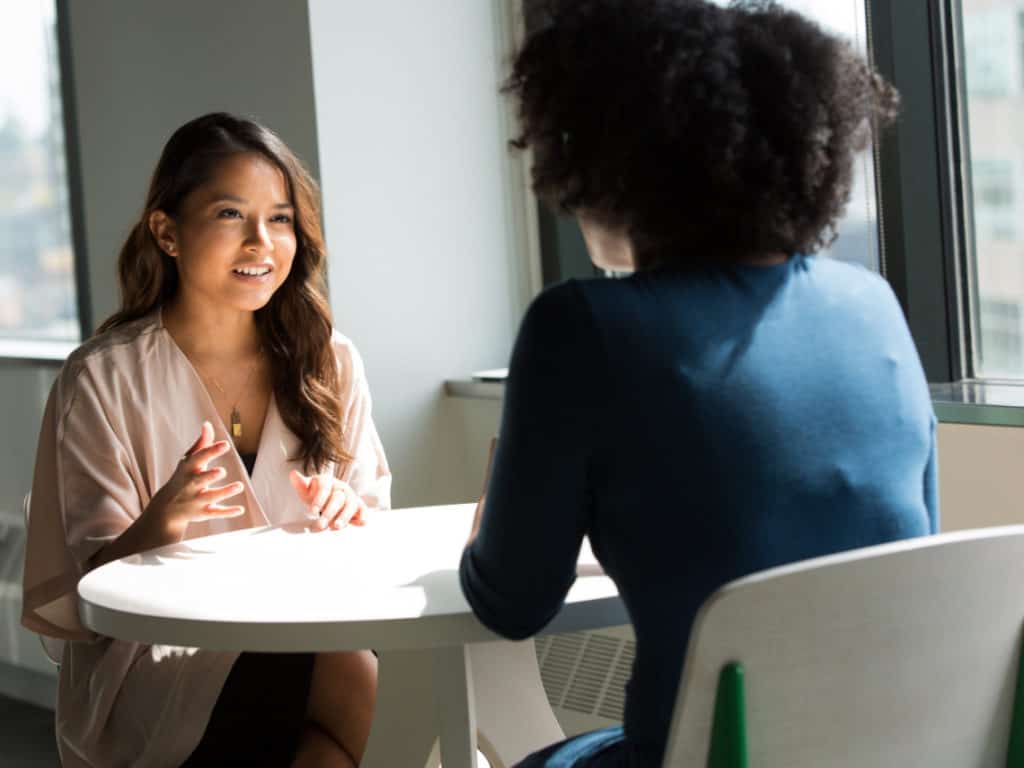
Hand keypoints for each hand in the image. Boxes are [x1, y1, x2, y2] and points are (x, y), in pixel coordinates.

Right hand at [142, 421, 245, 539]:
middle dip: (210, 476)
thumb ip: (201, 444)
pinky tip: (240, 509)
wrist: (166, 508)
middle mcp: (190, 485)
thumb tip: (207, 424)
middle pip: (200, 480)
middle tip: (222, 471)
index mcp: (188, 469)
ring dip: (225, 492)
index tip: (225, 444)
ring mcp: (196, 500)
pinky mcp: (202, 513)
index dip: (211, 451)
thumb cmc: (183, 477)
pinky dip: (227, 512)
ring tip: (240, 486)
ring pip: (211, 497)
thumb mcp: (189, 460)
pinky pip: (215, 513)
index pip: (199, 458)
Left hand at [289, 470, 366, 530]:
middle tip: (320, 526)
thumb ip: (300, 484)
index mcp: (327, 481)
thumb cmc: (316, 493)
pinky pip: (363, 509)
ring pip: (350, 505)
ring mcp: (351, 496)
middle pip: (337, 499)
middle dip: (329, 513)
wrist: (329, 496)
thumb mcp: (306, 490)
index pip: (324, 488)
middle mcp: (341, 488)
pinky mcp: (358, 506)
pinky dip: (363, 515)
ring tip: (335, 527)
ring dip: (344, 516)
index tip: (311, 512)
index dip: (318, 499)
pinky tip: (361, 522)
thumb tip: (293, 474)